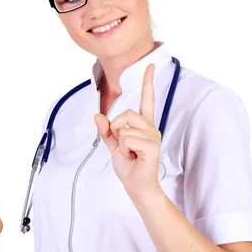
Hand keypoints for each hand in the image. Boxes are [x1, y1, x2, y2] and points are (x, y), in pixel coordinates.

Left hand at [94, 64, 161, 197]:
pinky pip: (127, 138)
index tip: (151, 66)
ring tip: (129, 153)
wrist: (136, 186)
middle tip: (122, 145)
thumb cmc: (129, 167)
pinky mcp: (152, 146)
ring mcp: (153, 136)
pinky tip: (134, 157)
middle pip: (127, 113)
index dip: (148, 82)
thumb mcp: (113, 146)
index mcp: (143, 126)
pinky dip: (124, 148)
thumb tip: (98, 116)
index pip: (147, 100)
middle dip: (116, 128)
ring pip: (124, 127)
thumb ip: (106, 131)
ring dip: (120, 141)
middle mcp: (151, 128)